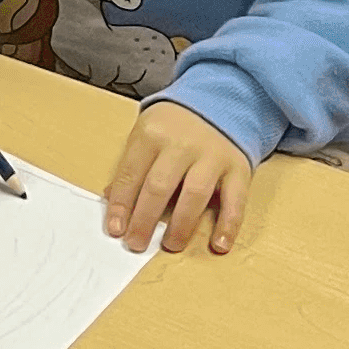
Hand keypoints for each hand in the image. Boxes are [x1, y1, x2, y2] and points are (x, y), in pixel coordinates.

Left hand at [102, 100, 253, 254]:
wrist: (217, 102)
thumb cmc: (173, 126)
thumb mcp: (146, 133)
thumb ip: (131, 165)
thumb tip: (111, 199)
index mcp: (152, 133)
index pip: (131, 173)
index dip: (122, 204)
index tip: (116, 230)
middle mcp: (182, 143)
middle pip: (159, 186)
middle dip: (145, 219)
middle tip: (137, 244)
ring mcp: (211, 155)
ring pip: (194, 194)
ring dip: (181, 225)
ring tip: (170, 246)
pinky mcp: (237, 168)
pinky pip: (235, 200)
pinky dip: (228, 224)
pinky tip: (219, 245)